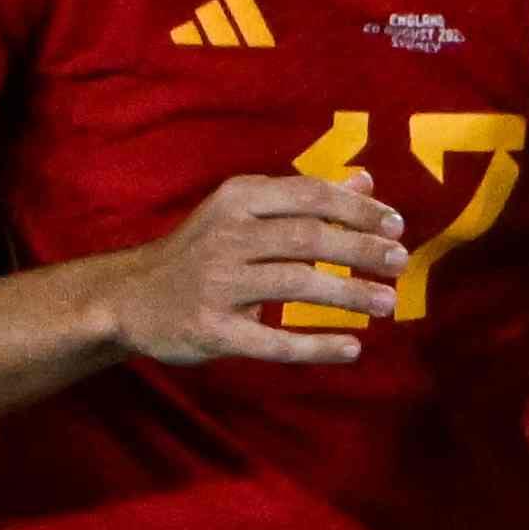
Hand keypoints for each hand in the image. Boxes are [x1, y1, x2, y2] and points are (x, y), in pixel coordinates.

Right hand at [105, 172, 408, 366]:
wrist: (128, 297)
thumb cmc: (200, 251)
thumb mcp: (243, 212)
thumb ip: (304, 197)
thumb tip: (366, 180)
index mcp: (237, 201)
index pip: (309, 195)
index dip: (358, 210)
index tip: (397, 226)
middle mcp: (226, 237)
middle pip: (309, 237)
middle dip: (362, 249)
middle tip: (400, 262)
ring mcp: (217, 284)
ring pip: (296, 284)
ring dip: (350, 294)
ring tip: (387, 302)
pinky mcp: (212, 329)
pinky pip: (273, 342)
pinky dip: (316, 347)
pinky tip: (351, 349)